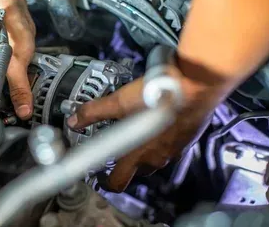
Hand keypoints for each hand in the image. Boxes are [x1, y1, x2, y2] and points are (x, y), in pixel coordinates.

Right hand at [0, 4, 35, 118]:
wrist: (11, 12)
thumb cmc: (8, 35)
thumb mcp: (16, 67)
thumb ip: (19, 91)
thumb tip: (24, 113)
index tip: (13, 127)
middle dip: (10, 111)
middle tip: (25, 121)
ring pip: (5, 94)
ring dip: (16, 100)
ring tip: (28, 110)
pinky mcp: (6, 68)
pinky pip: (12, 84)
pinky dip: (20, 89)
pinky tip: (29, 94)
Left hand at [67, 76, 213, 191]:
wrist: (194, 86)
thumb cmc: (156, 96)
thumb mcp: (118, 102)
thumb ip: (93, 112)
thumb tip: (74, 119)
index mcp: (136, 154)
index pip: (118, 182)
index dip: (107, 182)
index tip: (101, 178)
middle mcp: (154, 157)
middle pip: (136, 172)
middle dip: (126, 165)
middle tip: (118, 152)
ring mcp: (172, 150)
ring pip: (153, 159)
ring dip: (144, 152)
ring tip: (137, 134)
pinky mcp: (184, 139)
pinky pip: (169, 147)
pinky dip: (160, 141)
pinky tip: (157, 124)